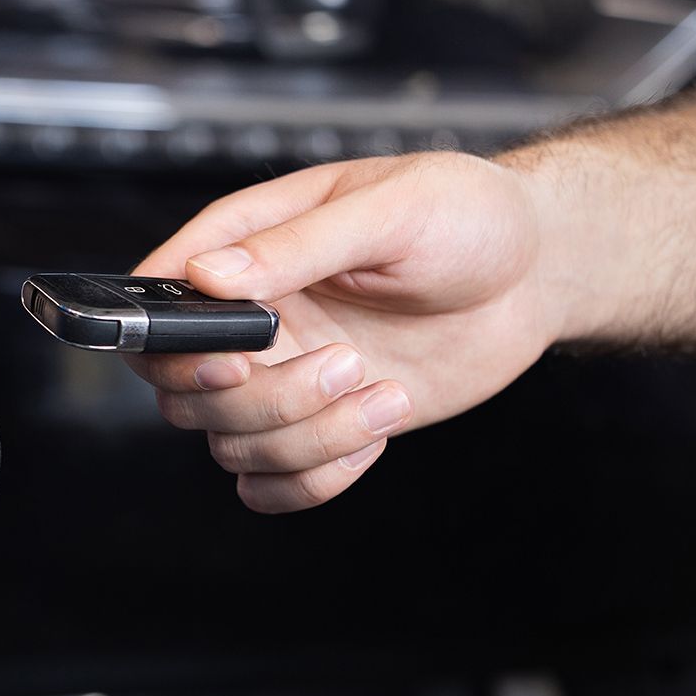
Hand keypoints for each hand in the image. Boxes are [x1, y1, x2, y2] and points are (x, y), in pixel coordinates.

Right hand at [127, 152, 560, 512]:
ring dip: (309, 437)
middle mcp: (252, 318)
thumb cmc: (467, 216)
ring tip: (382, 390)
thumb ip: (297, 243)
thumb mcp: (390, 209)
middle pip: (186, 392)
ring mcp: (282, 375)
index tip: (236, 355)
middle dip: (263, 399)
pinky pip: (271, 486)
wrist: (536, 272)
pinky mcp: (321, 423)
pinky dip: (315, 481)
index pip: (160, 302)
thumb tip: (212, 274)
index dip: (176, 344)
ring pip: (233, 445)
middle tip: (343, 363)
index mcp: (247, 246)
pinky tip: (372, 435)